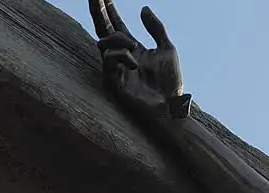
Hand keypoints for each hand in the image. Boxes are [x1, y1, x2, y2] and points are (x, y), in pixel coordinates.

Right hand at [89, 2, 190, 120]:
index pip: (116, 24)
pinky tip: (135, 63)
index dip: (110, 9)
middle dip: (98, 10)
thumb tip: (143, 8)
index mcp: (132, 48)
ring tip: (134, 47)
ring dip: (120, 39)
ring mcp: (114, 68)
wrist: (170, 107)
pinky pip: (108, 57)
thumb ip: (156, 28)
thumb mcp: (167, 49)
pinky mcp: (111, 80)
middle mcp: (120, 56)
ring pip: (105, 41)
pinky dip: (122, 55)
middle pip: (102, 28)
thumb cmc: (170, 83)